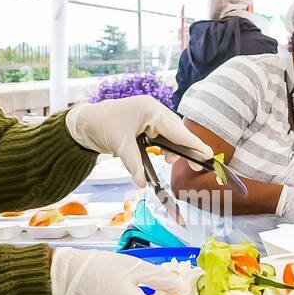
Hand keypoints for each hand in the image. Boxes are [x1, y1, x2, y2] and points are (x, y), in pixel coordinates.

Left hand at [65, 96, 212, 187]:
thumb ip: (134, 164)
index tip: (208, 155)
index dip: (193, 144)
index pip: (176, 130)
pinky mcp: (146, 122)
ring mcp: (150, 115)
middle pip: (178, 131)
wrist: (85, 121)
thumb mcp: (119, 146)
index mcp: (150, 110)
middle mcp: (153, 110)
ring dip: (175, 149)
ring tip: (171, 162)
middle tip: (198, 166)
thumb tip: (143, 184)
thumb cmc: (101, 126)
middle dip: (187, 149)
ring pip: (171, 134)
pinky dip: (166, 146)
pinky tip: (166, 157)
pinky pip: (163, 135)